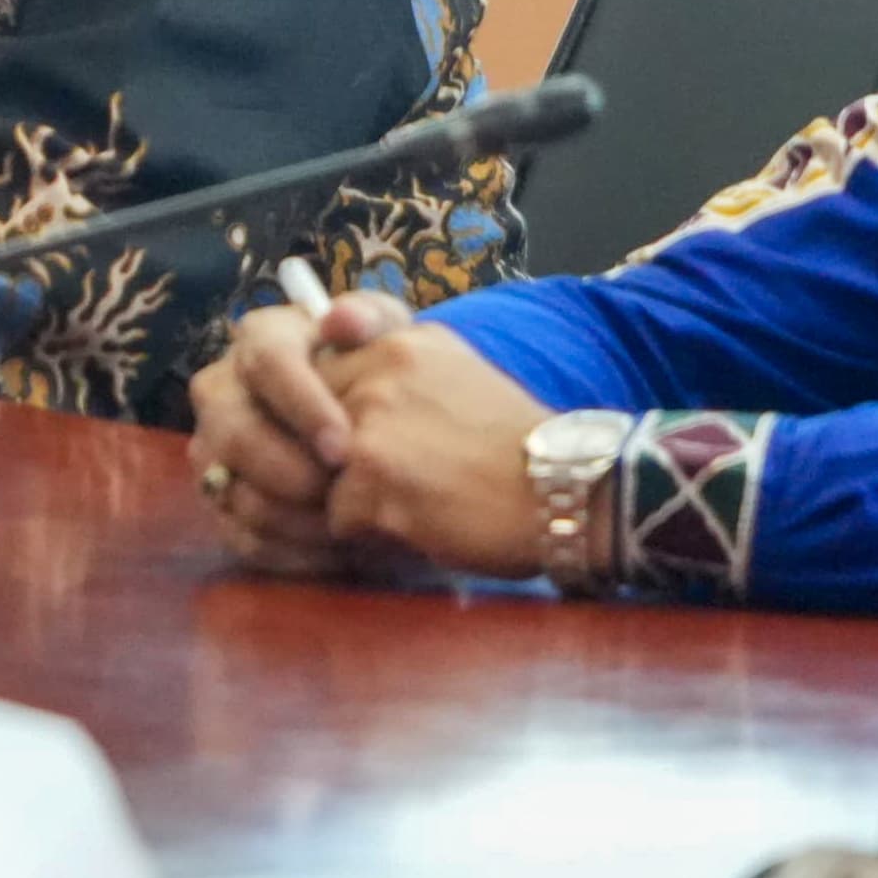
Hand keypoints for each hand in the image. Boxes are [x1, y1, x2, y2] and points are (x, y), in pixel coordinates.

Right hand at [189, 292, 418, 574]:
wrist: (382, 421)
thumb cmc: (381, 373)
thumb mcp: (388, 335)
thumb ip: (371, 317)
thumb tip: (340, 320)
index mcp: (262, 339)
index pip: (265, 361)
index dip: (300, 405)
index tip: (342, 447)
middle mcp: (224, 389)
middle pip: (229, 429)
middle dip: (282, 467)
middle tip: (335, 493)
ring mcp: (215, 448)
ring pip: (228, 487)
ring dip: (287, 516)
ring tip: (342, 531)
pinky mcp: (224, 500)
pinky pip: (238, 535)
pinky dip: (287, 551)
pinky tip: (335, 556)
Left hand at [322, 324, 556, 577]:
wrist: (565, 488)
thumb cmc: (513, 442)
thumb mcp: (455, 370)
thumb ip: (393, 362)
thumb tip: (334, 345)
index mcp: (398, 343)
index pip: (321, 375)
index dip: (341, 419)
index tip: (381, 442)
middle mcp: (377, 374)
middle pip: (312, 426)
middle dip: (339, 459)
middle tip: (397, 479)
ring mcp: (371, 427)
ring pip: (319, 473)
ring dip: (355, 497)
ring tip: (411, 502)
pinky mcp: (373, 482)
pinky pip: (338, 519)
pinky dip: (370, 534)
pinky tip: (418, 527)